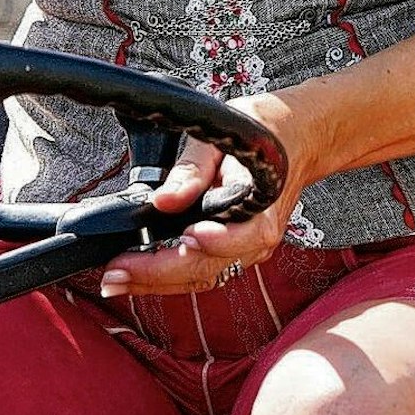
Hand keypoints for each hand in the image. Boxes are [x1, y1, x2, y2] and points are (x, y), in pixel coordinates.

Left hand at [101, 91, 317, 297]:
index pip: (241, 236)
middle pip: (210, 268)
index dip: (214, 242)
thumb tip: (164, 200)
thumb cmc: (265, 131)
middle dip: (159, 274)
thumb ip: (193, 168)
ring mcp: (248, 249)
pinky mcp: (237, 252)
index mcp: (262, 205)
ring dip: (157, 283)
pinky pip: (203, 272)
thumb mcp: (225, 134)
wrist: (299, 138)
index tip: (184, 237)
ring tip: (115, 279)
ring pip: (203, 277)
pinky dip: (169, 277)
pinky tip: (138, 274)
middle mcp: (258, 236)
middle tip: (115, 273)